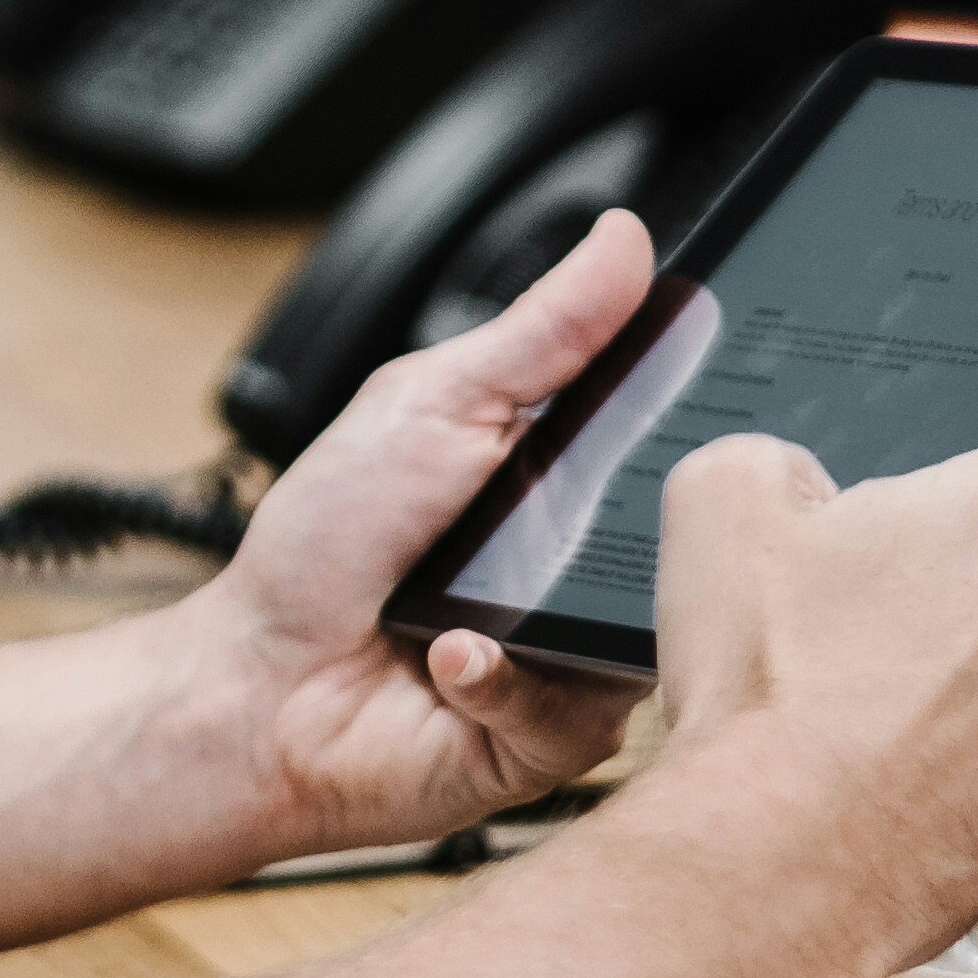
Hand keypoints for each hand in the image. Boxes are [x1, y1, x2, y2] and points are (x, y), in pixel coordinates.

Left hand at [180, 215, 662, 857]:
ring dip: (559, 611)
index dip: (706, 420)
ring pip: (652, 636)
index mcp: (572, 482)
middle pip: (687, 543)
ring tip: (484, 598)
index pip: (677, 444)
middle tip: (576, 512)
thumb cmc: (326, 547)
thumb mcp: (434, 401)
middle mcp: (591, 572)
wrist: (256, 685)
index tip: (721, 391)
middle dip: (646, 525)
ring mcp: (581, 659)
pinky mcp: (556, 740)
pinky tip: (449, 658)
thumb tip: (626, 237)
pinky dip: (506, 679)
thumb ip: (543, 329)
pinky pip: (583, 713)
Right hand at [639, 386, 977, 977]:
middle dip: (969, 580)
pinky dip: (946, 764)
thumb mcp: (722, 508)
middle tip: (867, 609)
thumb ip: (777, 461)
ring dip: (957, 680)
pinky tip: (863, 773)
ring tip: (848, 707)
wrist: (770, 870)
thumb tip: (790, 485)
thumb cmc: (767, 697)